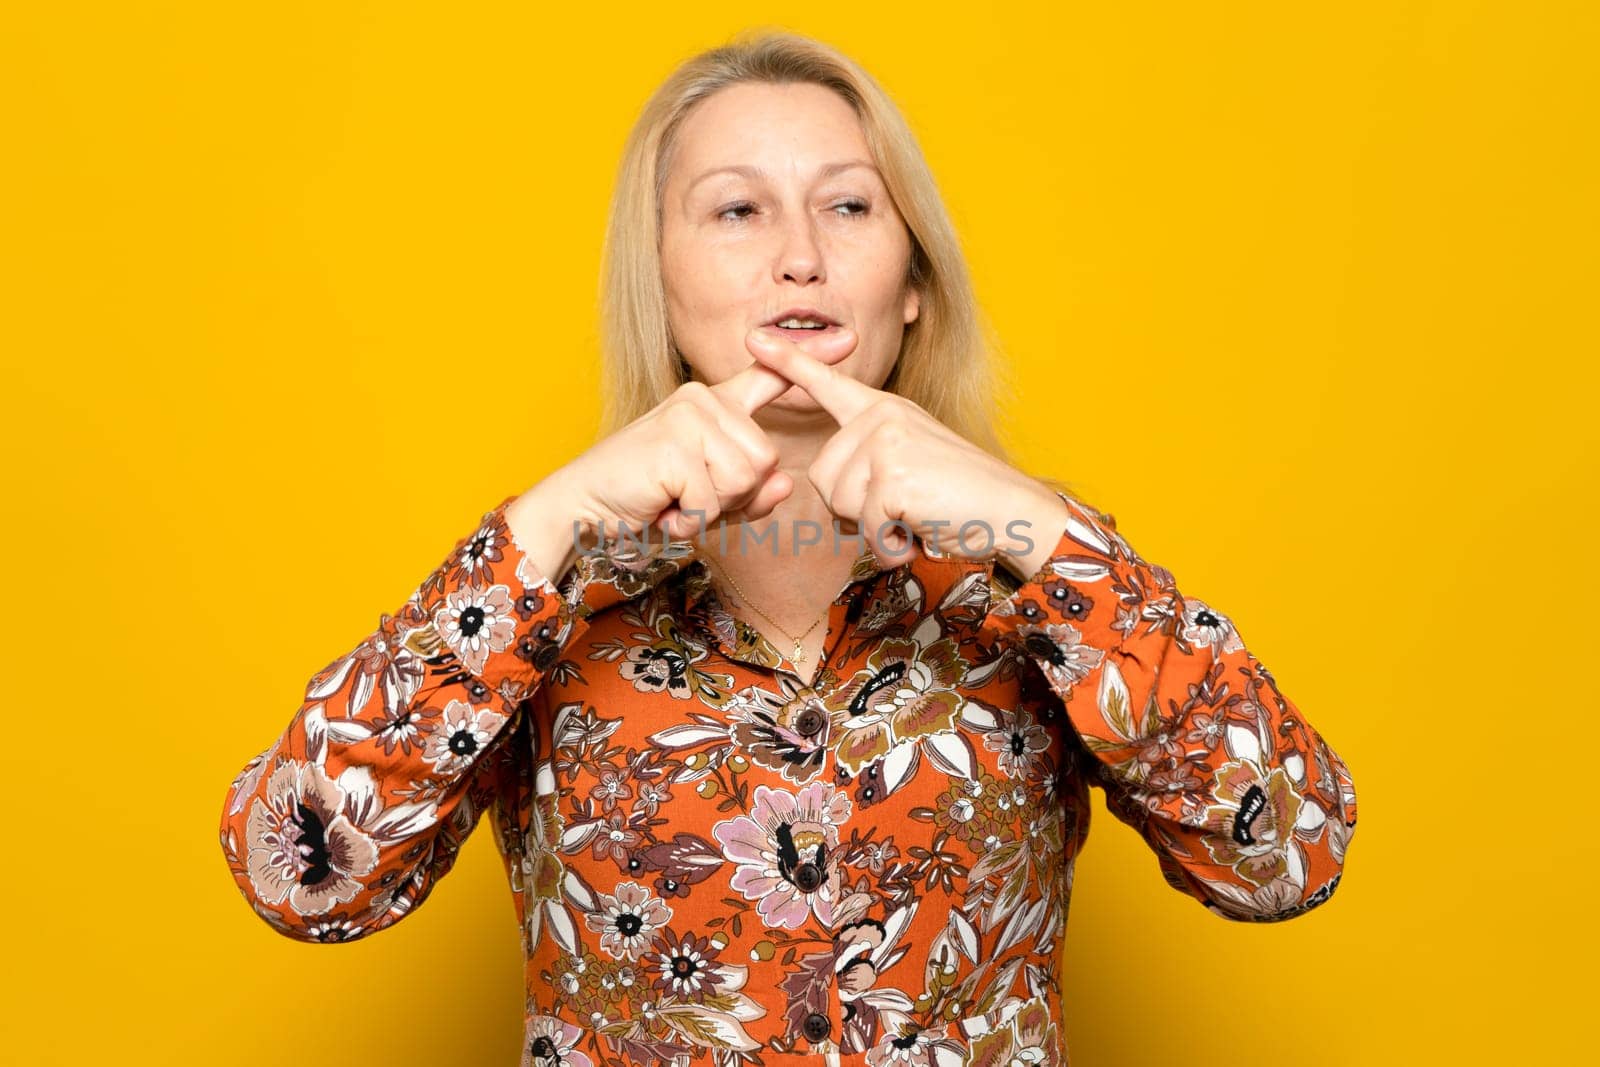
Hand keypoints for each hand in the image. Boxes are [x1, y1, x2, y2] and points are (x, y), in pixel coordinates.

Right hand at [546, 328, 860, 550]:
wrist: (585, 509)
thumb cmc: (646, 500)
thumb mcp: (710, 501)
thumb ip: (751, 493)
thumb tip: (783, 487)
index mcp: (715, 406)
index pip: (768, 378)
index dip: (810, 361)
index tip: (850, 339)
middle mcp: (705, 399)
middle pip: (765, 461)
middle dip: (733, 497)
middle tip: (687, 497)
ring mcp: (689, 414)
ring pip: (746, 477)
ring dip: (711, 507)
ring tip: (674, 499)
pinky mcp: (675, 440)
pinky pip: (714, 497)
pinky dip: (690, 517)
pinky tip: (662, 506)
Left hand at [744, 328, 1067, 572]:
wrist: (1012, 510)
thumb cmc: (961, 499)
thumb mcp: (908, 468)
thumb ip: (869, 465)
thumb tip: (835, 495)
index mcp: (883, 410)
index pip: (828, 383)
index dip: (789, 363)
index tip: (755, 339)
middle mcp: (882, 416)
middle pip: (824, 479)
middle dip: (857, 510)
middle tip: (903, 507)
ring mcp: (888, 440)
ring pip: (840, 503)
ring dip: (875, 526)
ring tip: (913, 514)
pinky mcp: (894, 472)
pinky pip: (866, 524)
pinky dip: (891, 542)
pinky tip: (917, 531)